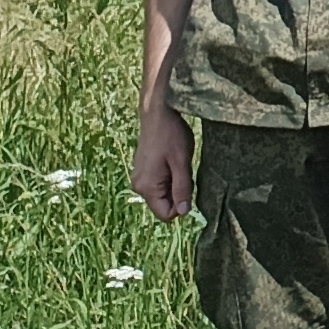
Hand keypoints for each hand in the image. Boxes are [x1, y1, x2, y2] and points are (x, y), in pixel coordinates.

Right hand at [129, 102, 194, 222]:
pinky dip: (169, 177)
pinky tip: (172, 161)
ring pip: (162, 193)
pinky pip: (158, 183)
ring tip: (178, 164)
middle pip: (163, 204)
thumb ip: (182, 188)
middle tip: (184, 172)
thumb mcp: (182, 162)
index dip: (182, 205)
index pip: (166, 214)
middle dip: (178, 194)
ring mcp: (139, 178)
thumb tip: (183, 212)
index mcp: (147, 187)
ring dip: (174, 184)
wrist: (157, 113)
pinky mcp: (143, 170)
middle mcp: (139, 186)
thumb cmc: (171, 135)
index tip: (189, 185)